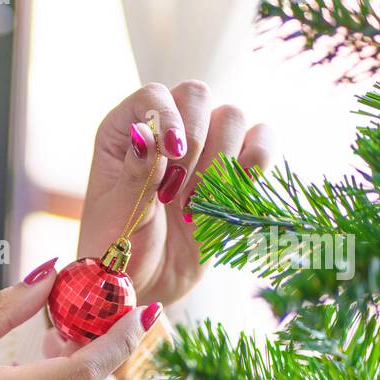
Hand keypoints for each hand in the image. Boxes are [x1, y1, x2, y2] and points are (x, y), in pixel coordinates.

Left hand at [78, 81, 275, 307]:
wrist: (145, 285)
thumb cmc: (117, 251)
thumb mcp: (118, 218)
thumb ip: (135, 177)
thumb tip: (148, 133)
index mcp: (123, 133)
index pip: (154, 94)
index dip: (169, 119)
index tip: (172, 159)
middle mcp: (164, 131)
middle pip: (198, 95)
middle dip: (195, 143)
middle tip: (175, 193)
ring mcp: (201, 148)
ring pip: (233, 117)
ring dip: (219, 163)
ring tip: (193, 206)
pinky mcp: (234, 169)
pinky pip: (262, 140)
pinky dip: (256, 163)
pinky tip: (232, 197)